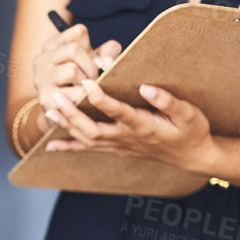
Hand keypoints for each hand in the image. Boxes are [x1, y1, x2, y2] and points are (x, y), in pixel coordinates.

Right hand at [33, 22, 122, 115]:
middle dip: (91, 66)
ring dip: (86, 83)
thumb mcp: (94, 61)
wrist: (63, 113)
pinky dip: (84, 98)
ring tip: (86, 90)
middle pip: (73, 49)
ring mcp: (40, 79)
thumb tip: (107, 62)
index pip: (79, 32)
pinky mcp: (45, 99)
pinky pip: (72, 94)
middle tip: (93, 80)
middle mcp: (41, 59)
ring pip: (71, 70)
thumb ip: (107, 53)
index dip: (93, 47)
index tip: (94, 61)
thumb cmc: (82, 82)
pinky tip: (83, 101)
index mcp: (52, 46)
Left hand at [45, 80, 214, 168]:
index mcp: (145, 126)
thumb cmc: (191, 131)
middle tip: (56, 96)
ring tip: (49, 110)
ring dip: (66, 126)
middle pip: (93, 130)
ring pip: (87, 139)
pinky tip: (50, 145)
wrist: (191, 156)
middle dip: (73, 114)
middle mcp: (127, 138)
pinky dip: (69, 146)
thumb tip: (146, 87)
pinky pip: (88, 149)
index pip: (119, 112)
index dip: (102, 99)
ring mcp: (120, 146)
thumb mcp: (189, 113)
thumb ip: (168, 101)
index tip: (88, 83)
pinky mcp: (116, 148)